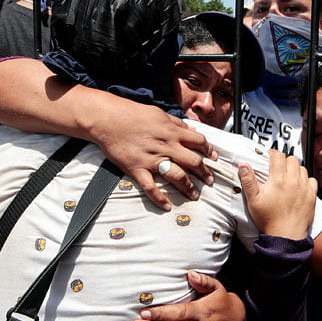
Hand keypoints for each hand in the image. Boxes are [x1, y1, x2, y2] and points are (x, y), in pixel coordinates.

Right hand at [92, 98, 217, 210]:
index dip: (209, 151)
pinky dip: (159, 198)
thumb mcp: (159, 114)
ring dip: (188, 187)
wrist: (108, 119)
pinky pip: (150, 187)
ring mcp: (152, 159)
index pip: (199, 142)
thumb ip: (177, 124)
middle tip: (210, 181)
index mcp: (172, 132)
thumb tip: (191, 130)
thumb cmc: (132, 114)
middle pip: (193, 162)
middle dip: (204, 173)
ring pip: (177, 176)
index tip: (214, 158)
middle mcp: (166, 146)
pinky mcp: (137, 169)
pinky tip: (167, 206)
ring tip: (194, 195)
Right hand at [238, 149, 317, 238]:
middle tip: (278, 168)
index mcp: (278, 180)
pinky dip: (306, 180)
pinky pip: (312, 180)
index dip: (273, 154)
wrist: (286, 235)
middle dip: (284, 161)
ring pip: (302, 168)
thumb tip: (243, 165)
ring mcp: (304, 188)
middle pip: (292, 159)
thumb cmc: (269, 220)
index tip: (270, 156)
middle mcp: (293, 181)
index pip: (278, 156)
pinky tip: (299, 186)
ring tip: (288, 177)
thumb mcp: (253, 200)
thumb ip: (248, 181)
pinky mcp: (311, 195)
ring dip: (295, 169)